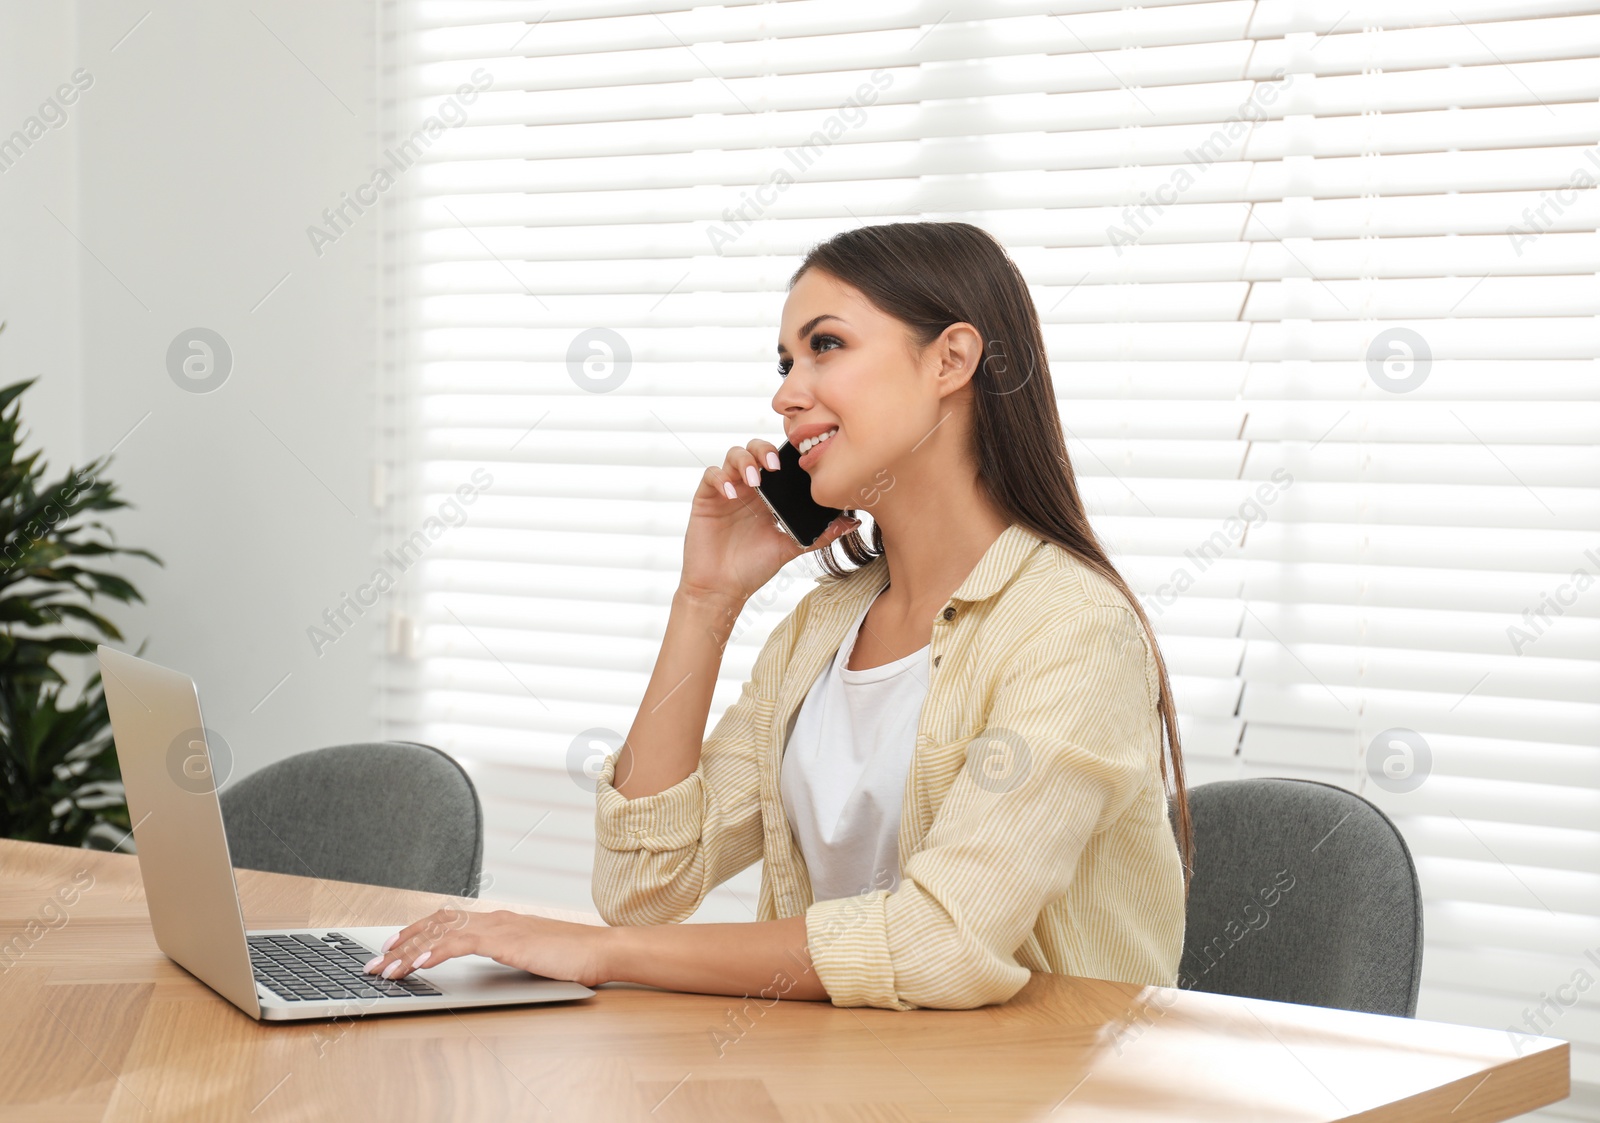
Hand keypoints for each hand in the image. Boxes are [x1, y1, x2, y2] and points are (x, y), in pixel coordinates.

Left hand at [362, 906, 612, 987]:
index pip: (447, 922)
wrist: (600, 950)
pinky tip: (416, 965)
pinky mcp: (505, 940)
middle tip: (374, 963)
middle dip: (400, 944)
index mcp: (499, 921)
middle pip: (435, 925)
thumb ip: (507, 955)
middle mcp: (494, 918)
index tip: (392, 947)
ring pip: (440, 934)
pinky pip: (459, 944)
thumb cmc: (572, 957)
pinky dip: (434, 953)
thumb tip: (488, 964)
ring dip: (407, 953)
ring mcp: (499, 927)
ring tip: (384, 969)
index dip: (416, 933)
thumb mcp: (530, 955)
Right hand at [679, 438, 860, 604]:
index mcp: (768, 495)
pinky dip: (721, 478)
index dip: (785, 454)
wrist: (723, 589)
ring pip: (733, 456)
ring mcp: (726, 491)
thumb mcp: (791, 548)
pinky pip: (710, 475)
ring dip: (744, 462)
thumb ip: (820, 535)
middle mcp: (748, 488)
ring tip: (755, 481)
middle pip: (754, 449)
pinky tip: (731, 494)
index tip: (798, 461)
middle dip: (764, 450)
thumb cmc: (754, 567)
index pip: (777, 461)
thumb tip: (853, 523)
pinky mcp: (706, 498)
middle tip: (775, 466)